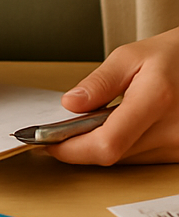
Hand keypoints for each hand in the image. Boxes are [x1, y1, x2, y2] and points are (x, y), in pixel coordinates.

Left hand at [47, 27, 178, 164]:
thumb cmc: (171, 56)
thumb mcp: (129, 56)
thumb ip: (99, 83)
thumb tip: (70, 104)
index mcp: (156, 100)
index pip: (107, 142)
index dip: (72, 148)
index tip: (49, 142)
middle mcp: (172, 131)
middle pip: (112, 155)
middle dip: (80, 145)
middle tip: (60, 129)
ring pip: (125, 160)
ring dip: (100, 146)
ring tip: (89, 123)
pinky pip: (141, 158)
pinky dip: (120, 146)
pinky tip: (113, 128)